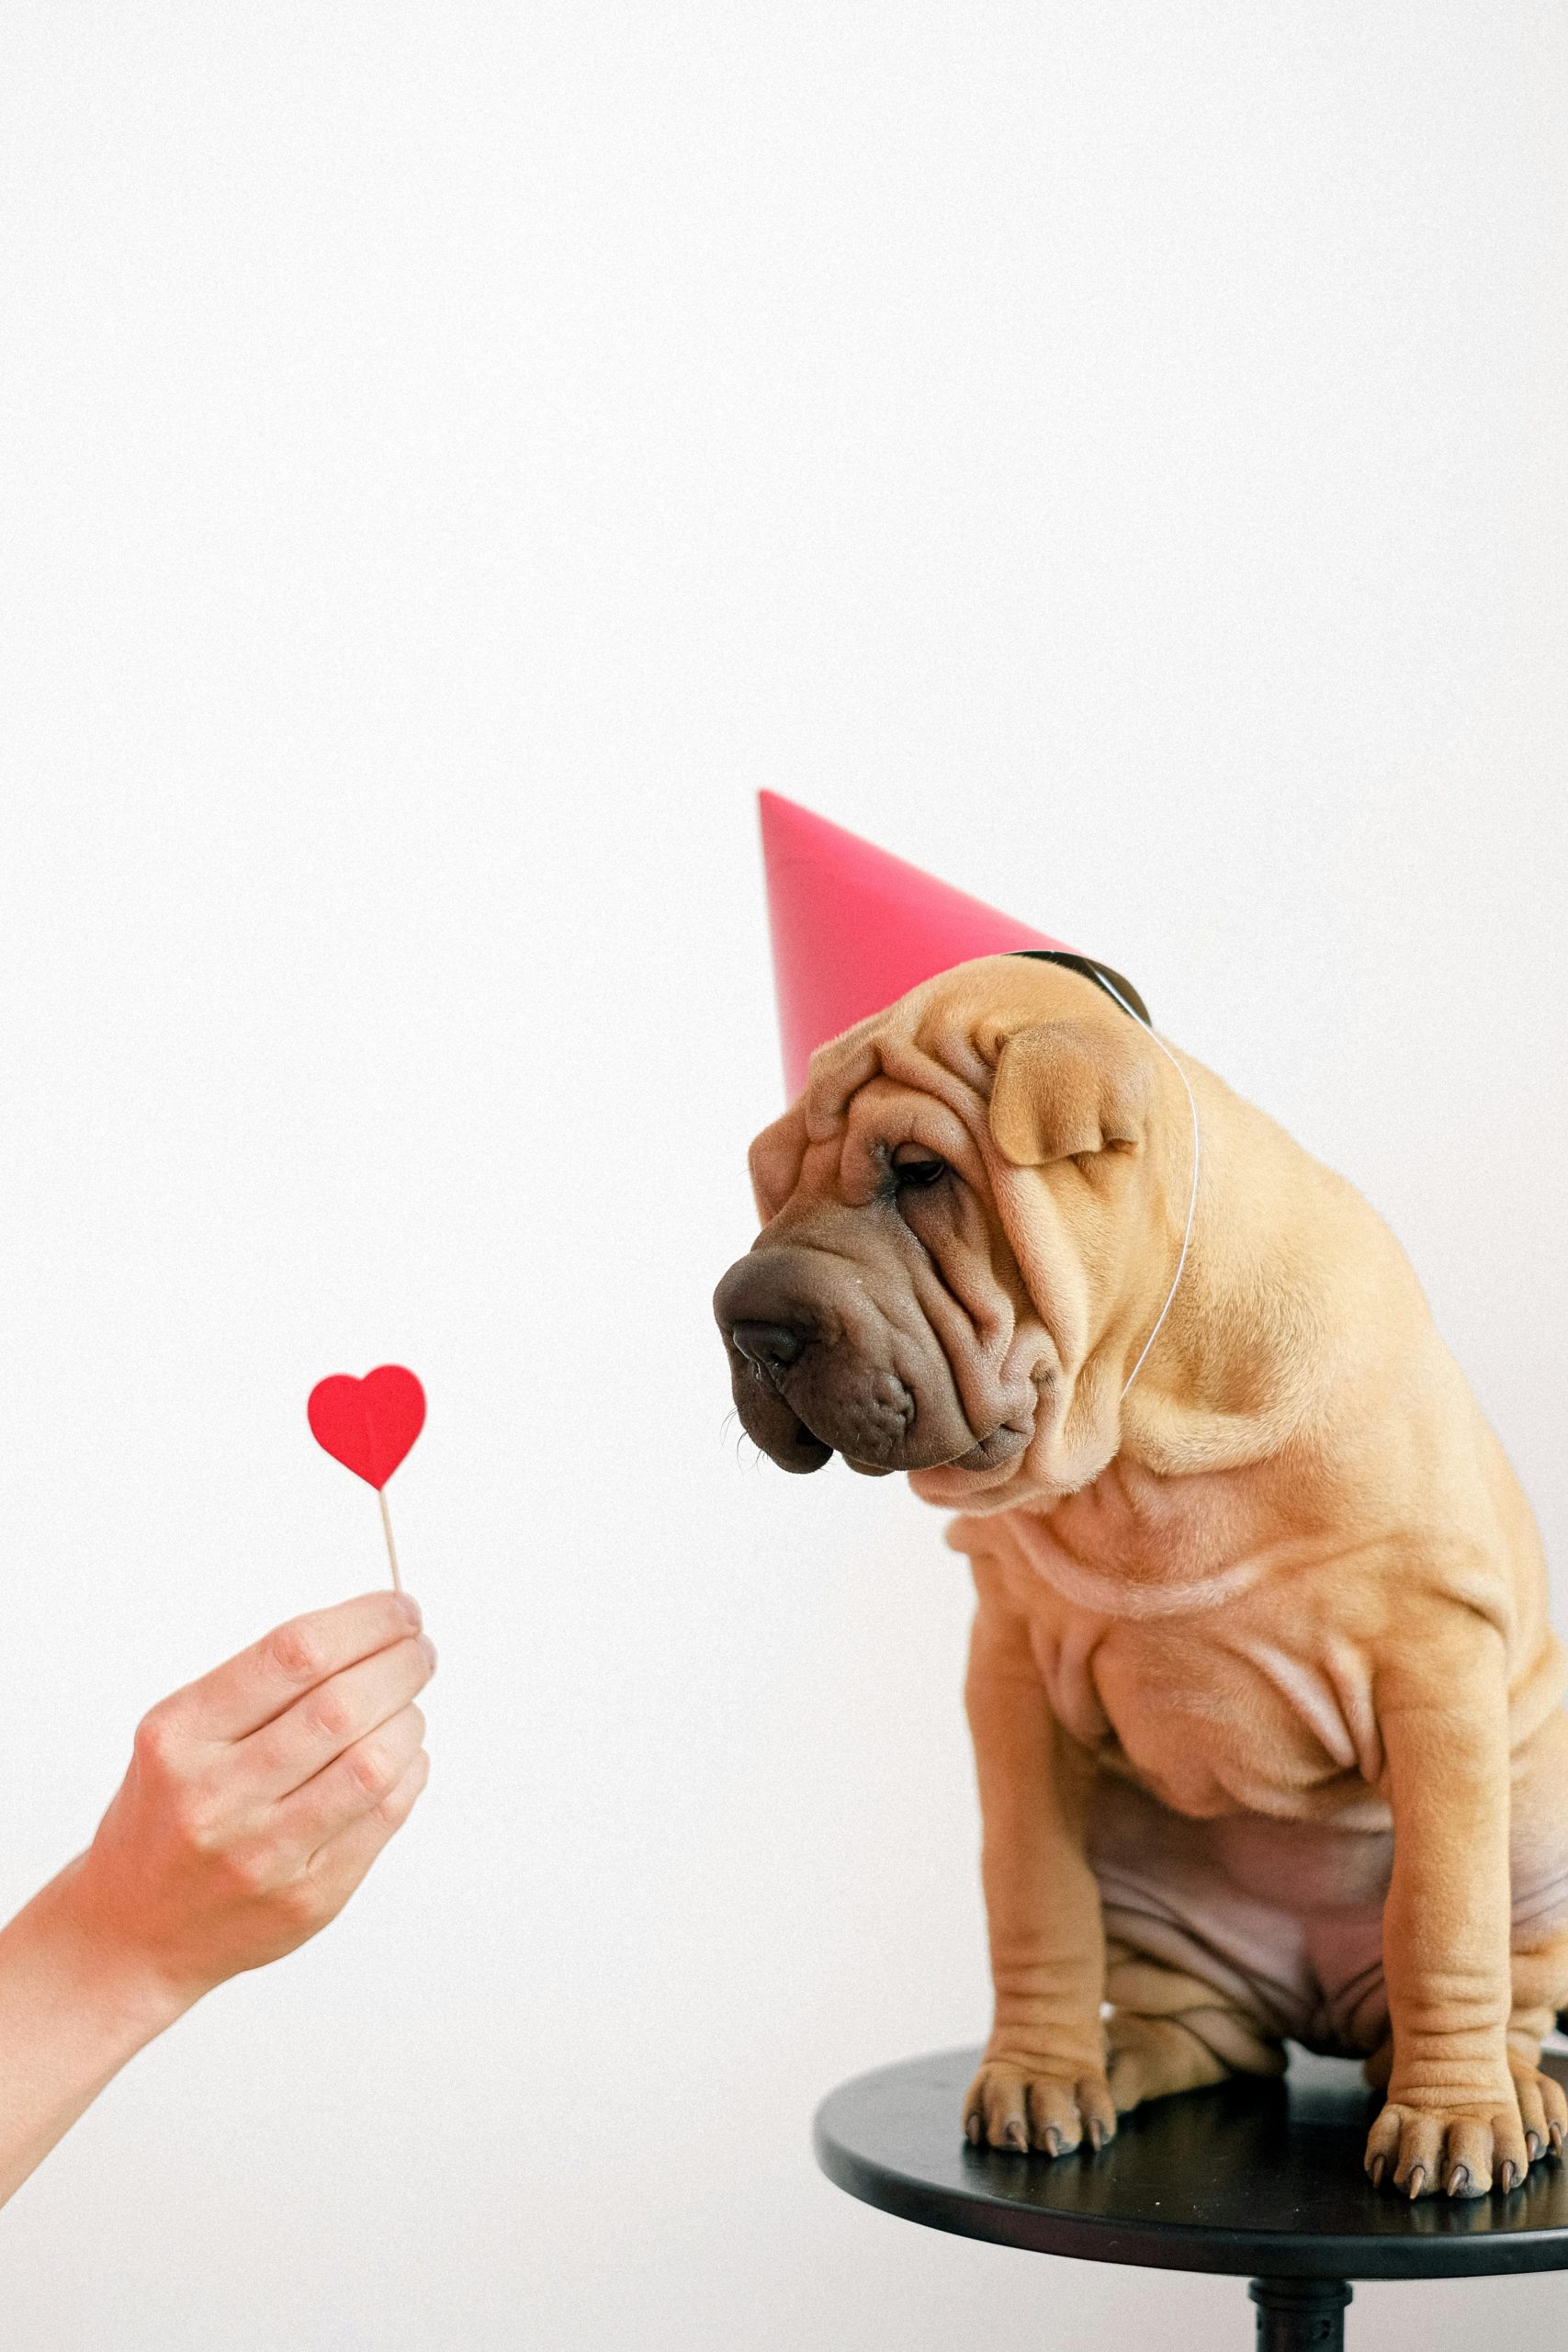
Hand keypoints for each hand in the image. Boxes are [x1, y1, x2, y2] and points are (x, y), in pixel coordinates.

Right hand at [53, 1590, 434, 2019]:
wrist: (134, 1931)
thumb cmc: (171, 1810)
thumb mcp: (182, 1733)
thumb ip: (265, 1683)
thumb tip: (376, 1629)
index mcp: (180, 1737)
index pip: (294, 1654)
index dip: (365, 1622)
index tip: (400, 1610)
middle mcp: (216, 1796)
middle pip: (341, 1706)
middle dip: (400, 1665)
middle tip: (419, 1650)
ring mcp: (264, 1854)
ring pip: (374, 1764)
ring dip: (408, 1720)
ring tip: (406, 1708)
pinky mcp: (308, 1898)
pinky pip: (385, 1817)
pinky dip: (410, 1772)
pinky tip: (400, 1758)